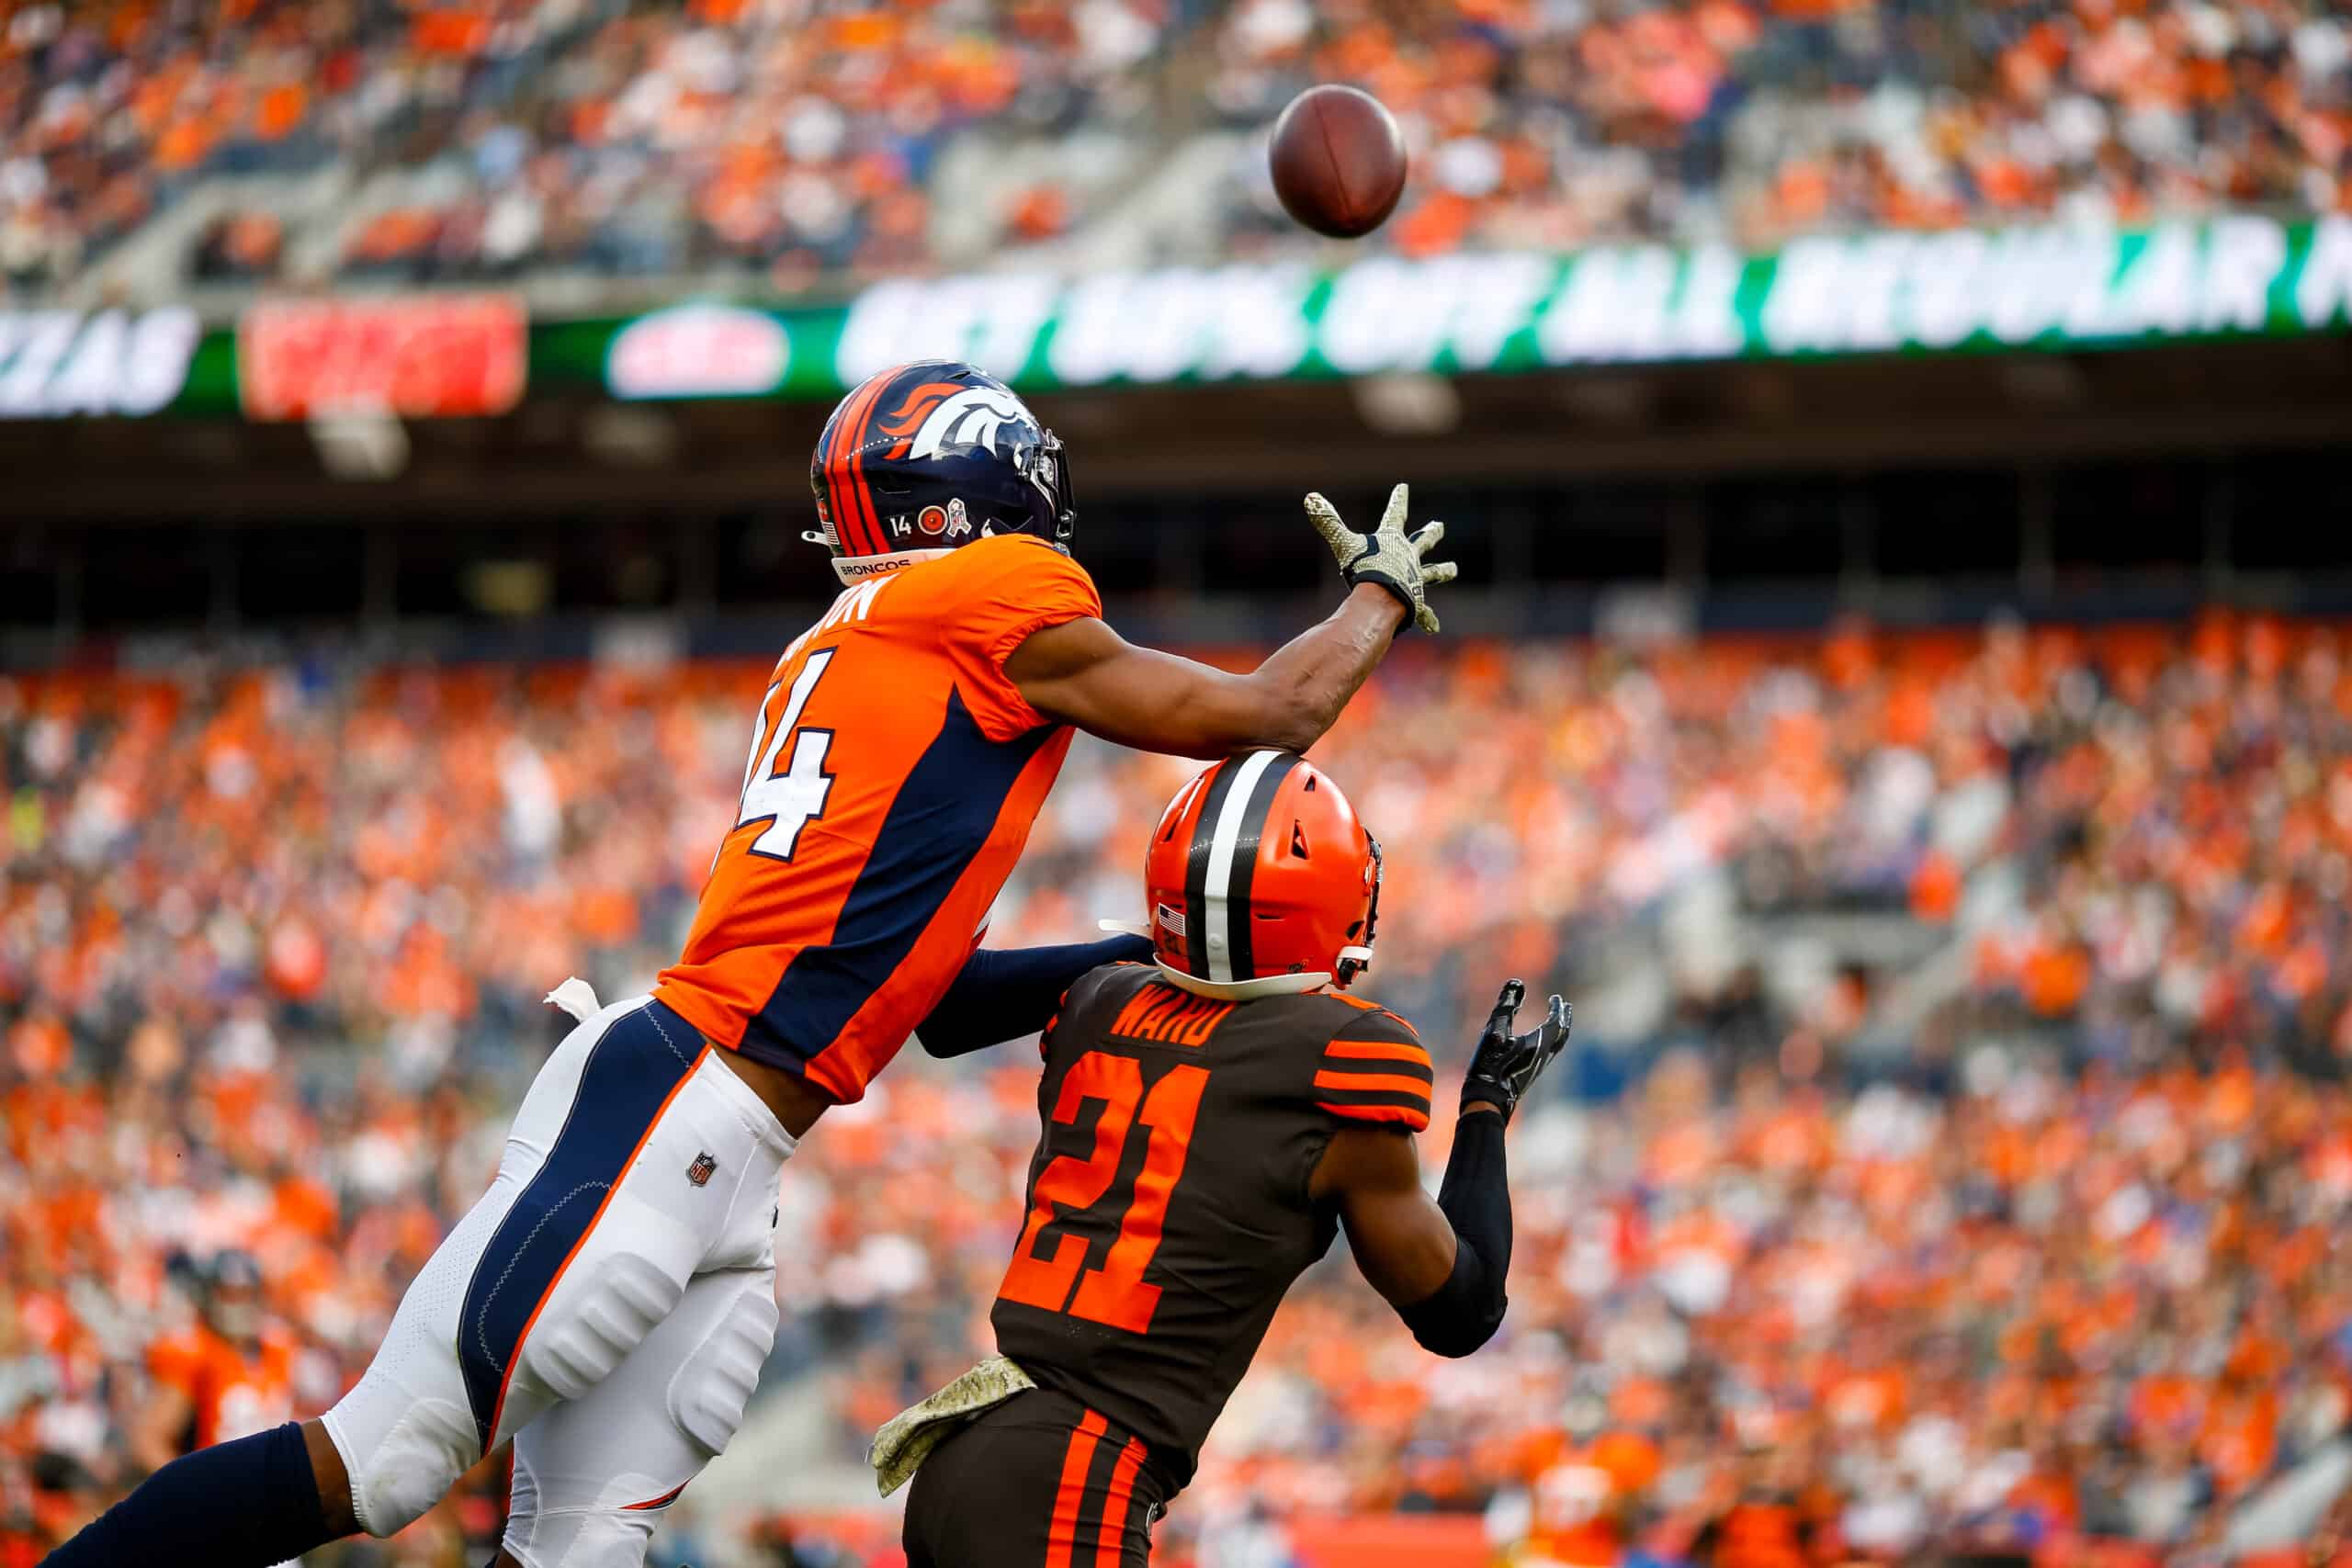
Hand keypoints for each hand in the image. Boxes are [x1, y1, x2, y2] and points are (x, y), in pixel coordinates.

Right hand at [1304, 483, 1456, 633]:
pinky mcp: (1415, 601)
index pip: (1396, 514)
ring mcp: (1415, 579)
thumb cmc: (1364, 567)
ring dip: (1443, 571)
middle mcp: (1409, 558)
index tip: (1404, 487)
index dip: (1398, 500)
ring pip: (1432, 573)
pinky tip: (1434, 627)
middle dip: (1431, 533)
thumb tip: (1310, 498)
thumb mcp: (1344, 542)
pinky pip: (1423, 611)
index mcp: (1393, 542)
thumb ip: (1328, 521)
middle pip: (1422, 542)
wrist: (1381, 596)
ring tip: (1453, 569)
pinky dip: (1427, 619)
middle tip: (1440, 526)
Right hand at [1460, 979, 1569, 1120]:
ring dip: (1560, 1030)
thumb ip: (1507, 1005)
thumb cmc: (1491, 1062)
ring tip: (1558, 1021)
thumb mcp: (1495, 1029)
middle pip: (1562, 1034)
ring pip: (1558, 1045)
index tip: (1557, 998)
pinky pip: (1550, 1052)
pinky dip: (1552, 1041)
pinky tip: (1542, 1041)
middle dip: (1565, 1019)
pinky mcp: (1532, 1073)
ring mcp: (1540, 1066)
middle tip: (1565, 1007)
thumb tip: (1517, 982)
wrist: (1490, 1098)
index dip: (1557, 1009)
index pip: (1557, 1022)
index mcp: (1540, 1043)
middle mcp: (1544, 1055)